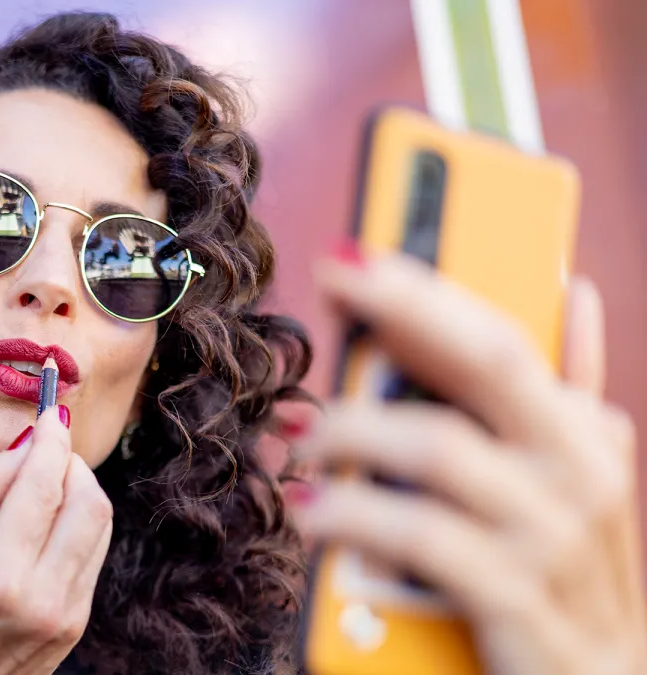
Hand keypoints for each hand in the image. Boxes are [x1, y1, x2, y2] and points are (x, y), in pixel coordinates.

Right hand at [0, 405, 112, 674]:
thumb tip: (22, 443)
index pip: (44, 488)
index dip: (51, 441)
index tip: (51, 412)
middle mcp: (43, 597)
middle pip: (88, 501)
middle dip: (71, 462)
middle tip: (46, 445)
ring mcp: (67, 613)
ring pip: (99, 523)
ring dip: (80, 488)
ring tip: (45, 480)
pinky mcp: (78, 622)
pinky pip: (94, 551)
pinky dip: (80, 520)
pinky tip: (50, 517)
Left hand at [295, 252, 645, 674]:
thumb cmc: (565, 580)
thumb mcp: (571, 481)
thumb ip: (566, 392)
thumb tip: (569, 289)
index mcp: (582, 436)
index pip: (504, 335)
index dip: (427, 286)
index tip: (353, 253)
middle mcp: (580, 476)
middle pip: (487, 363)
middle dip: (404, 309)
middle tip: (327, 283)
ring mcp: (554, 541)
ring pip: (440, 449)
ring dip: (351, 432)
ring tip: (296, 438)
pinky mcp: (520, 604)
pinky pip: (422, 540)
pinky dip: (352, 519)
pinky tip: (308, 514)